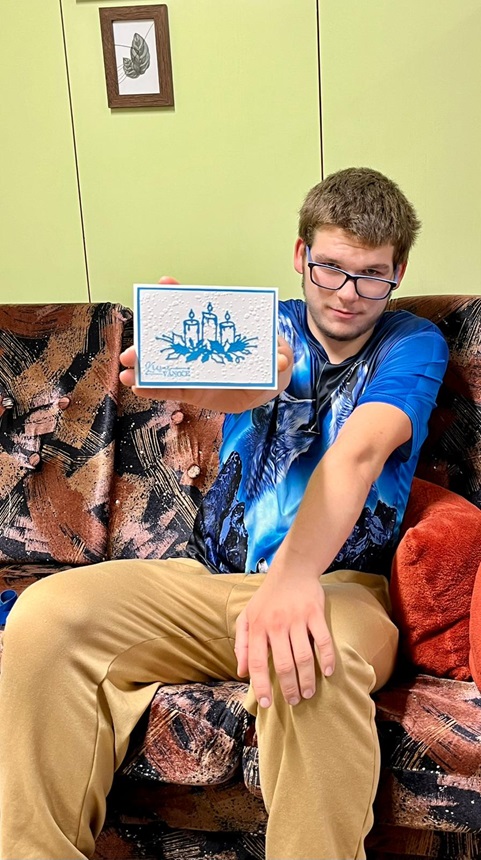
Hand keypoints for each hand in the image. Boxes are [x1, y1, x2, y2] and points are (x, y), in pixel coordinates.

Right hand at [119, 277, 292, 411]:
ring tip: (127, 367)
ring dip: (143, 364)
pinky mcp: (191, 391)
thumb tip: (282, 359)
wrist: (266, 386)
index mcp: (217, 331)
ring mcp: (194, 368)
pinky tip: (136, 385)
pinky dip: (152, 388)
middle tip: (134, 345)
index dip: (180, 296)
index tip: (164, 284)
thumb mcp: (277, 356)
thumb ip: (278, 357)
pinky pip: (169, 389)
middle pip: (171, 338)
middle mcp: (200, 346)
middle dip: (149, 339)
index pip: (196, 310)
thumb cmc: (268, 361)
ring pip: (164, 364)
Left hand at [235, 566, 334, 706]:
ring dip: (307, 680)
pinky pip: (323, 641)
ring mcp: (297, 619)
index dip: (260, 685)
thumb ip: (241, 644)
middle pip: (283, 665)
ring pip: (303, 657)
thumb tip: (241, 672)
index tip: (266, 703)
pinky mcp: (315, 613)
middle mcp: (276, 625)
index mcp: (257, 627)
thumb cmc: (267, 597)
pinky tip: (327, 672)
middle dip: (289, 688)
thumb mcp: (247, 616)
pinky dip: (327, 659)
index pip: (256, 662)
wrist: (292, 570)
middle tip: (294, 701)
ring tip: (308, 692)